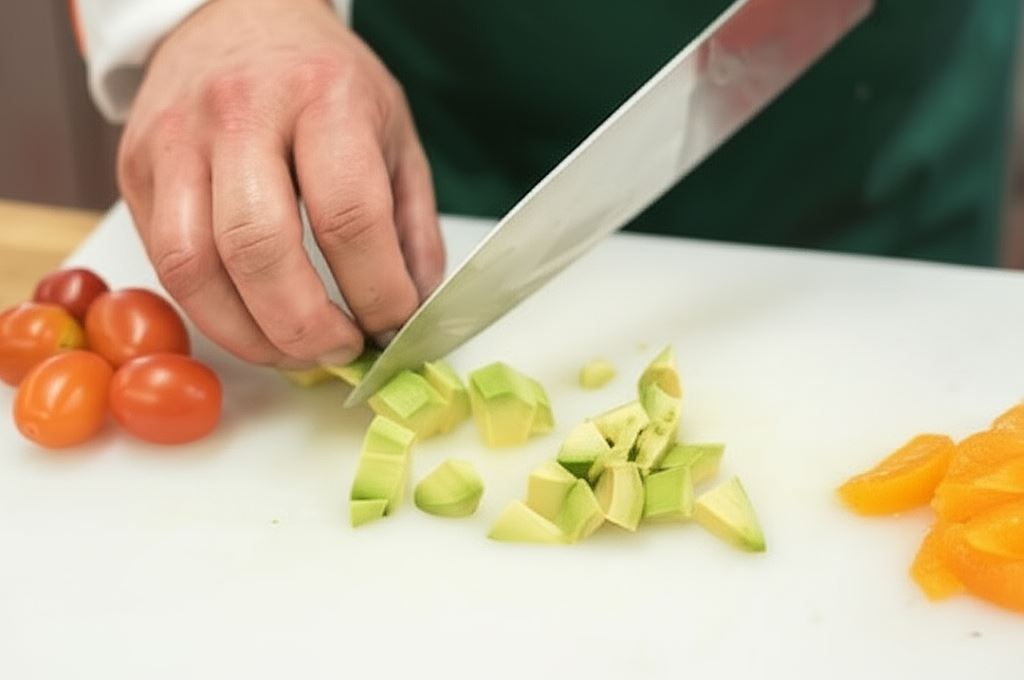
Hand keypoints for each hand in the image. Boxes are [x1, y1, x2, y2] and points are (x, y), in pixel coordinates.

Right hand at [118, 0, 442, 367]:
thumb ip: (411, 226)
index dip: (376, 292)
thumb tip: (412, 311)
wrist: (240, 16)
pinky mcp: (136, 168)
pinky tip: (252, 323)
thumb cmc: (325, 81)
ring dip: (250, 335)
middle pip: (259, 247)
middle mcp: (241, 113)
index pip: (350, 216)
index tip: (393, 325)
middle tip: (340, 351)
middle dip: (305, 327)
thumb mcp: (394, 134)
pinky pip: (164, 264)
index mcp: (324, 98)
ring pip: (194, 267)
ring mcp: (176, 140)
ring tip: (295, 352)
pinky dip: (211, 313)